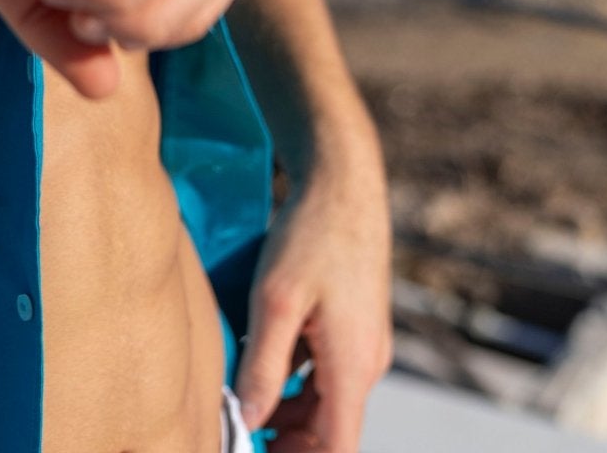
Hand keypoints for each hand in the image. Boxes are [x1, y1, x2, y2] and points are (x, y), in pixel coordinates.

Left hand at [235, 135, 393, 451]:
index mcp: (353, 366)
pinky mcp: (356, 326)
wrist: (344, 180)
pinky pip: (327, 371)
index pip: (337, 448)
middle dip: (288, 438)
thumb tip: (250, 420)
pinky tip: (261, 358)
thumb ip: (263, 366)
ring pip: (326, 400)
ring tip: (241, 396)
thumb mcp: (275, 301)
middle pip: (330, 429)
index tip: (260, 450)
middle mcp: (367, 363)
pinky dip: (296, 378)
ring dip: (288, 409)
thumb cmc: (312, 234)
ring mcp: (365, 344)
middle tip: (240, 427)